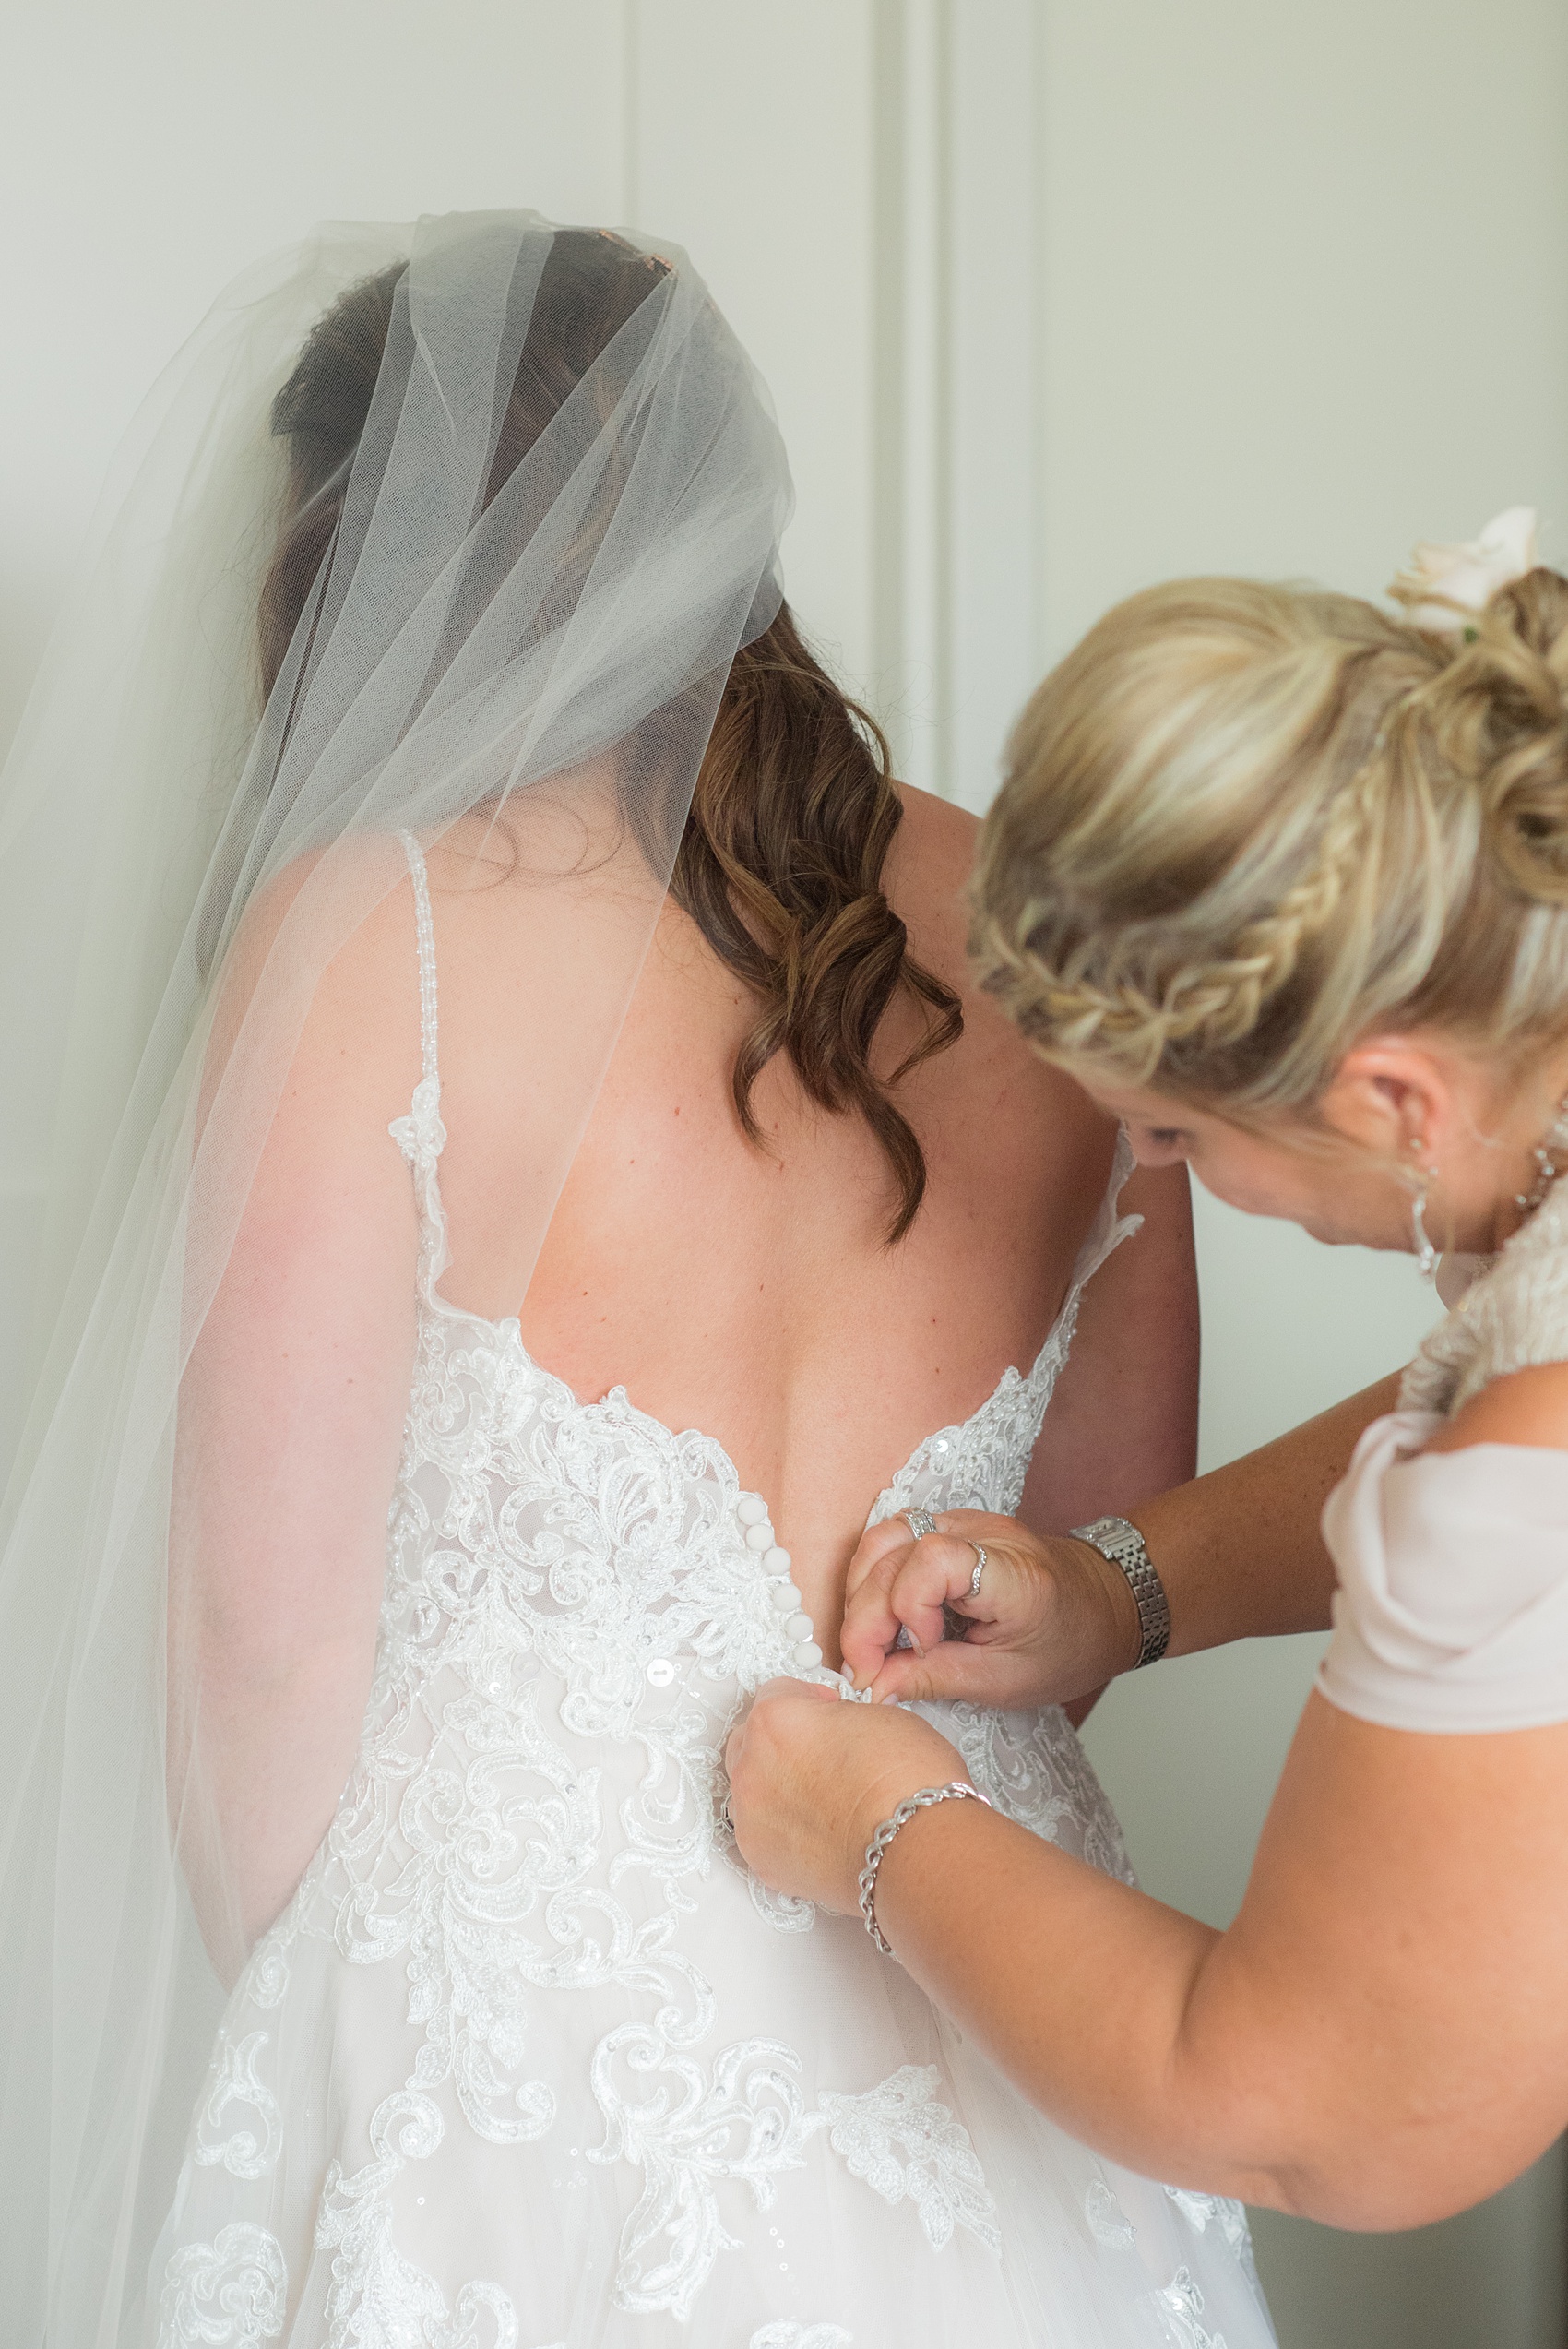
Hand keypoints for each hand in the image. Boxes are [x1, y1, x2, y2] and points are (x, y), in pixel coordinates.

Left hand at [724, 1678, 966, 1911]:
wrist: (917, 1850)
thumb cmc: (907, 1784)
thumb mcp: (877, 1715)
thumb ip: (836, 1717)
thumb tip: (833, 1730)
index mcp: (775, 1719)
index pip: (775, 1693)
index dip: (807, 1700)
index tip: (824, 1712)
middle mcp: (752, 1766)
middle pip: (752, 1741)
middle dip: (782, 1743)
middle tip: (820, 1755)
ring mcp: (751, 1818)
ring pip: (752, 1790)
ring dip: (778, 1787)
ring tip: (823, 1800)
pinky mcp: (761, 1861)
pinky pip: (762, 1834)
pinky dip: (784, 1830)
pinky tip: (819, 1832)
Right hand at [839, 1511, 1141, 1708]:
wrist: (1105, 1605)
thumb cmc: (1068, 1646)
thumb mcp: (1006, 1681)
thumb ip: (934, 1679)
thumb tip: (873, 1686)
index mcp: (1013, 1573)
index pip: (934, 1559)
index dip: (908, 1606)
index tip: (919, 1651)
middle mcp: (984, 1533)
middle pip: (894, 1550)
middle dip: (866, 1614)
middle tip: (867, 1667)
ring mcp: (965, 1521)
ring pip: (883, 1537)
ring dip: (862, 1592)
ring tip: (871, 1643)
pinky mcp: (951, 1525)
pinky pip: (894, 1539)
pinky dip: (875, 1578)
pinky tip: (883, 1618)